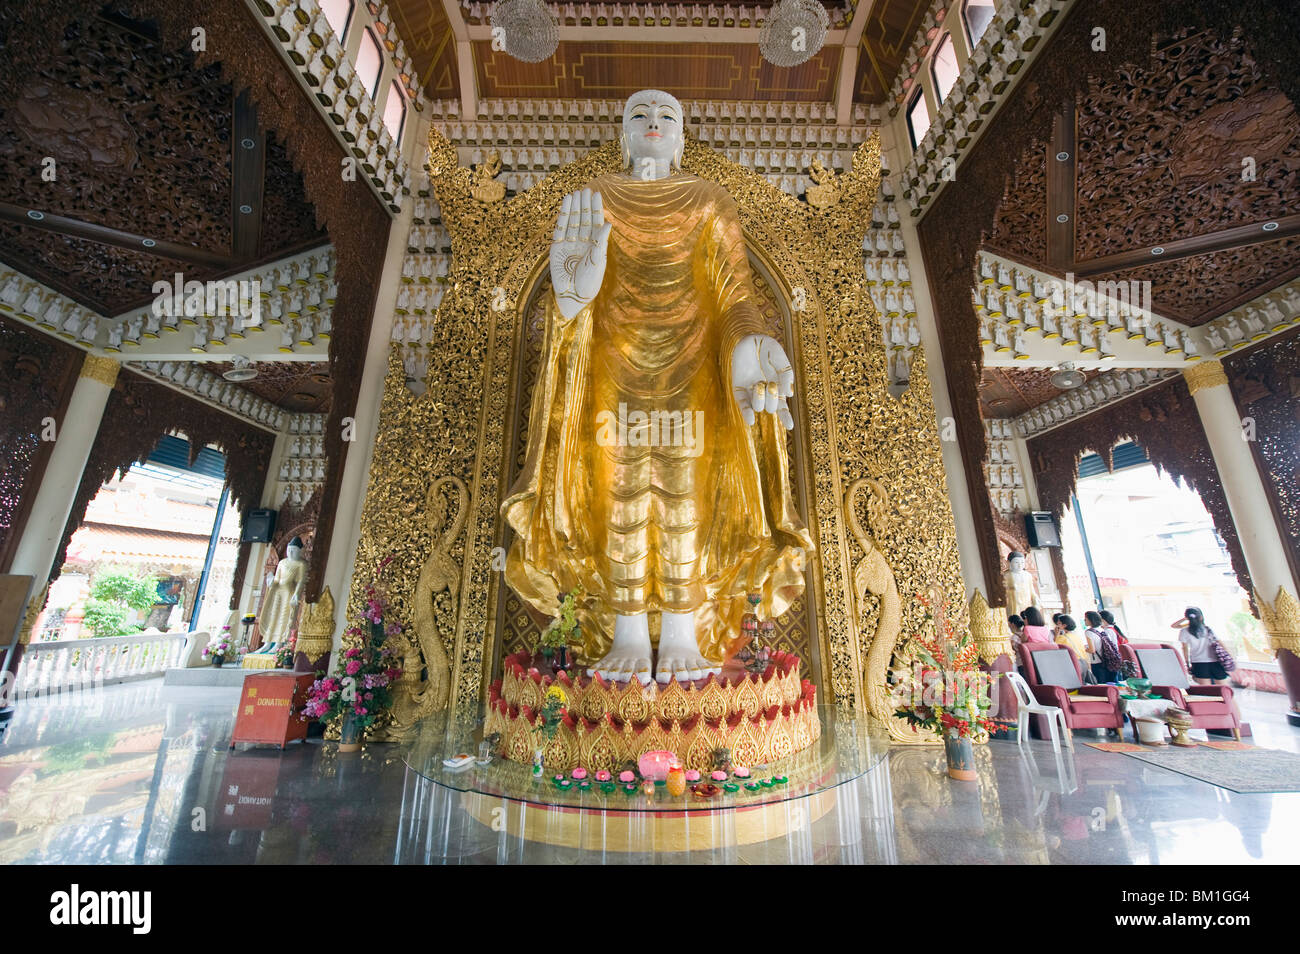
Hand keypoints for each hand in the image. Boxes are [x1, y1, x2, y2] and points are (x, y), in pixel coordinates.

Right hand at [550, 188, 611, 319]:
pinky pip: (560, 228)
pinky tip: (566, 203)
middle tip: (585, 189)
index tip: (596, 193)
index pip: (596, 222)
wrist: (572, 297)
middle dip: (584, 205)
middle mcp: (583, 242)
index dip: (596, 208)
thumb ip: (601, 242)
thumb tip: (609, 223)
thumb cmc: (589, 283)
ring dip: (574, 207)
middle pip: (584, 219)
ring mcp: (569, 243)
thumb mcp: (598, 261)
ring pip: (572, 221)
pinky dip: (563, 216)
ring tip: (575, 193)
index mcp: (595, 245)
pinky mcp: (557, 247)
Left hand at [731, 333, 794, 429]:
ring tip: (760, 384)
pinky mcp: (739, 390)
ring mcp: (751, 392)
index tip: (791, 426)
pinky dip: (747, 413)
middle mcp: (765, 393)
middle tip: (771, 384)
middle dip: (773, 398)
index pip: (783, 407)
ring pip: (759, 407)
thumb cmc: (767, 348)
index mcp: (778, 387)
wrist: (747, 339)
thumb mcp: (780, 358)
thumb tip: (788, 394)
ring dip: (761, 398)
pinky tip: (751, 420)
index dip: (786, 417)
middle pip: (772, 407)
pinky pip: (743, 405)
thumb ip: (786, 373)